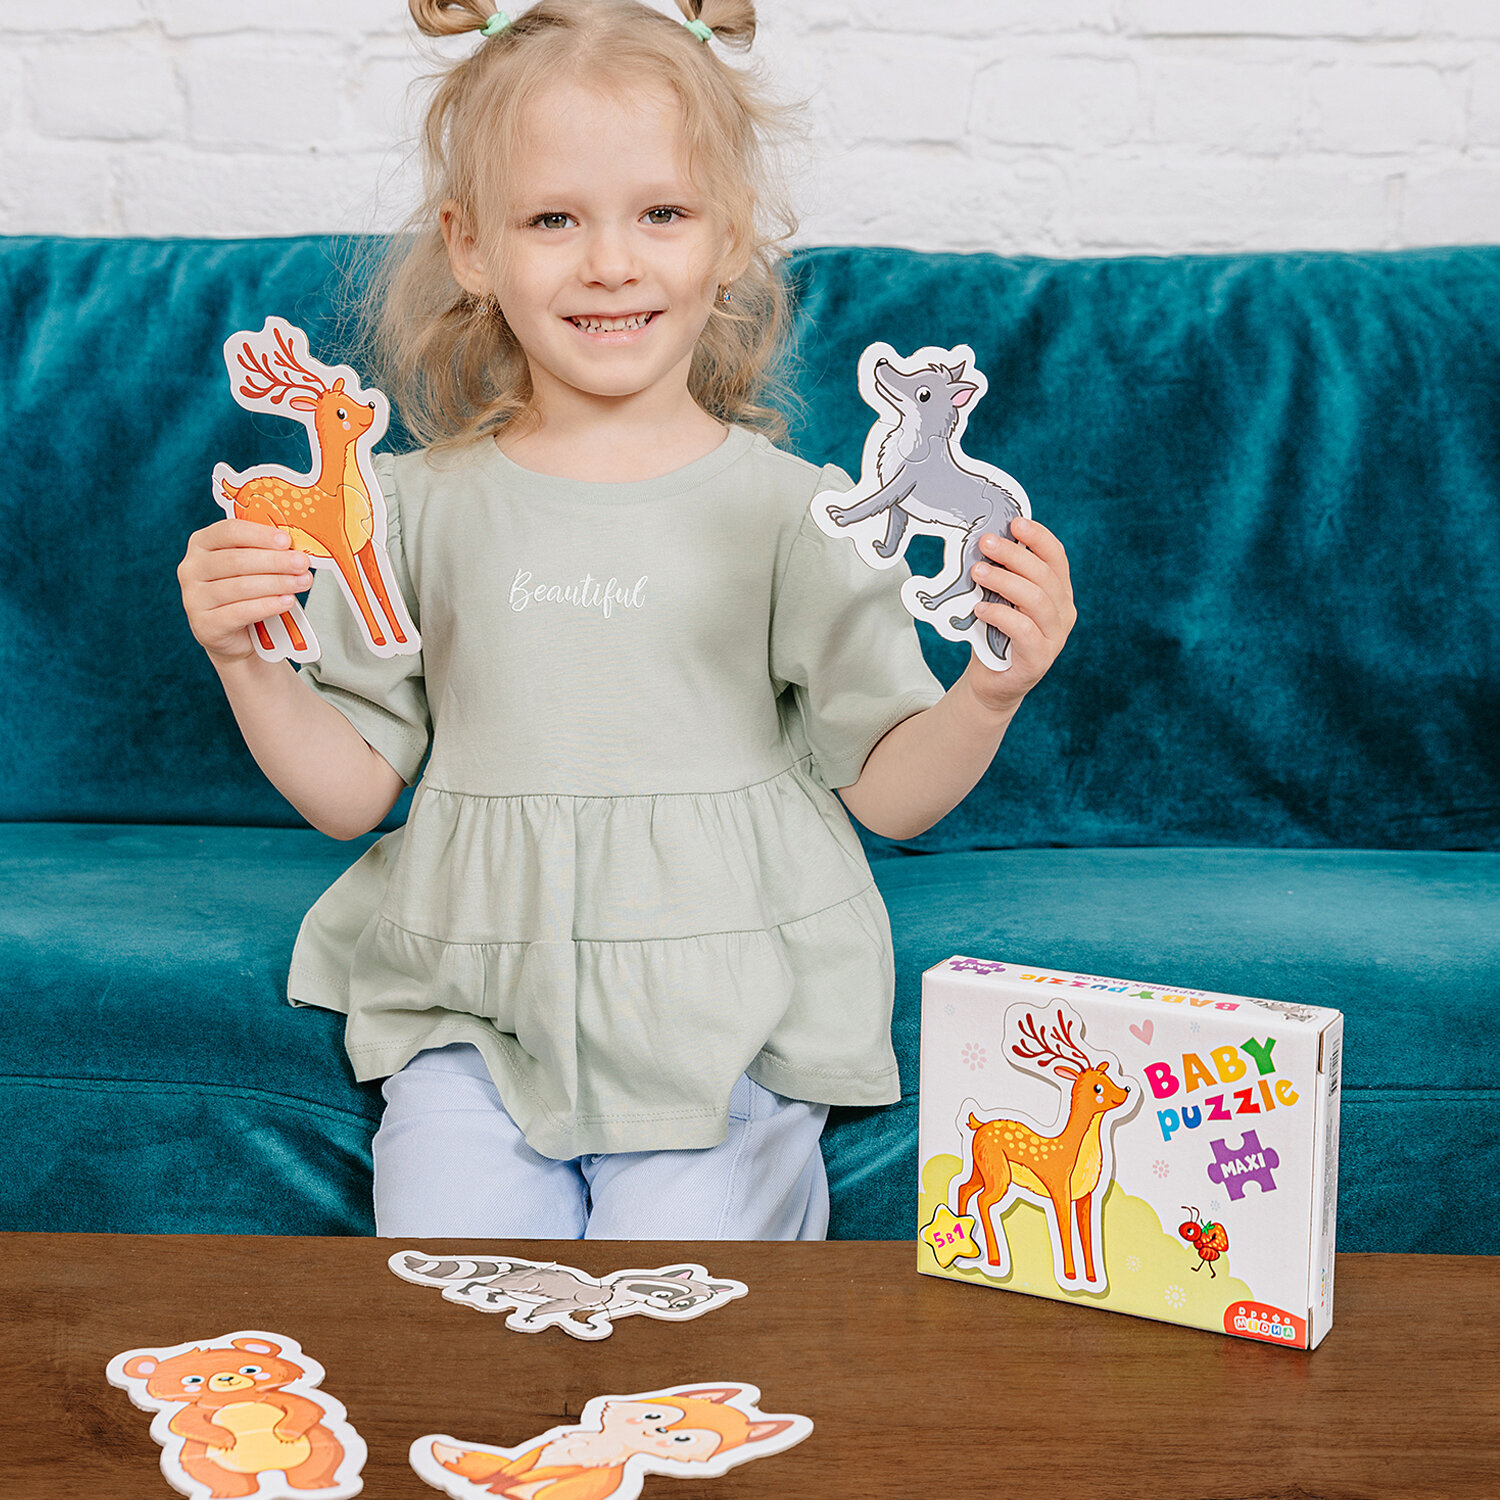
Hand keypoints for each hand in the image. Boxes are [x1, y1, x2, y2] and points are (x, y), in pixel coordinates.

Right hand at [177, 519, 313, 665]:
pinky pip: (240, 612)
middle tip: (302, 563)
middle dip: (275, 561)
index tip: (286, 540)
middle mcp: (192, 568)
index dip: (259, 535)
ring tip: (302, 582)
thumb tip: (296, 548)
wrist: (235, 635)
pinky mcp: (205, 625)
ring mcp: (194, 598)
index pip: (228, 531)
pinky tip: (286, 601)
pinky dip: (267, 605)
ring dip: (277, 583)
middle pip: (236, 560)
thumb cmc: (245, 593)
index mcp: (202, 544)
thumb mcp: (252, 567)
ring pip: (240, 586)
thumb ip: (266, 552)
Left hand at [964, 518, 1075, 711]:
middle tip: (985, 543)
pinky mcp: (1040, 658)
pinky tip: (980, 609)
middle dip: (1014, 555)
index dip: (1038, 537)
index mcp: (1058, 591)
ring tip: (978, 573)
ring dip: (1005, 581)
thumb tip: (985, 542)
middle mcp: (1063, 611)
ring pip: (1036, 599)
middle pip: (1045, 575)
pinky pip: (1024, 630)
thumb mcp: (1000, 598)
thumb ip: (1002, 575)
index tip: (1015, 523)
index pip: (1056, 557)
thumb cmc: (996, 633)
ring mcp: (1055, 636)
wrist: (993, 681)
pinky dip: (1001, 615)